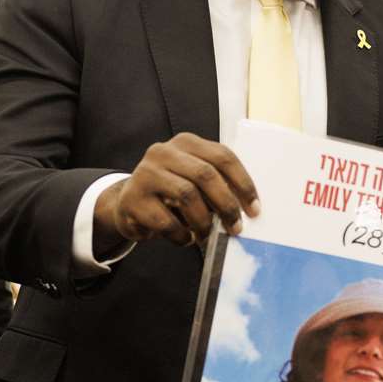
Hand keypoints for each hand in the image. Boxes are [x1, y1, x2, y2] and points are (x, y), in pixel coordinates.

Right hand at [94, 133, 260, 251]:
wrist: (127, 203)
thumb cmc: (171, 193)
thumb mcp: (193, 180)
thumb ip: (217, 185)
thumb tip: (247, 211)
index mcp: (186, 143)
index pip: (223, 156)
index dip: (243, 184)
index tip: (255, 210)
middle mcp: (163, 152)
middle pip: (205, 174)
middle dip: (226, 204)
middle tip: (236, 228)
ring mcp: (145, 173)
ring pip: (186, 195)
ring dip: (203, 222)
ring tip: (207, 236)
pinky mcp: (132, 198)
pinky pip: (165, 221)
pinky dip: (181, 235)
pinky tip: (184, 238)